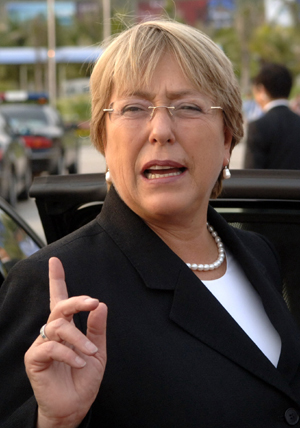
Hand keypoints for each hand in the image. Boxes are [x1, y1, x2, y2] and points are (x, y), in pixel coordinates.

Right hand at [25, 257, 106, 427]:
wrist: (75, 406)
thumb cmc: (84, 377)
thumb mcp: (97, 352)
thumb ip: (97, 329)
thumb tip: (101, 305)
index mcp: (67, 327)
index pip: (60, 298)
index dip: (57, 279)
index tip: (55, 261)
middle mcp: (52, 332)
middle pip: (59, 306)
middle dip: (76, 301)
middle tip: (93, 302)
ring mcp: (42, 344)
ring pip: (57, 326)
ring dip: (78, 337)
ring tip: (91, 352)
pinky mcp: (34, 359)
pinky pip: (50, 346)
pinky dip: (68, 353)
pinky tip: (79, 362)